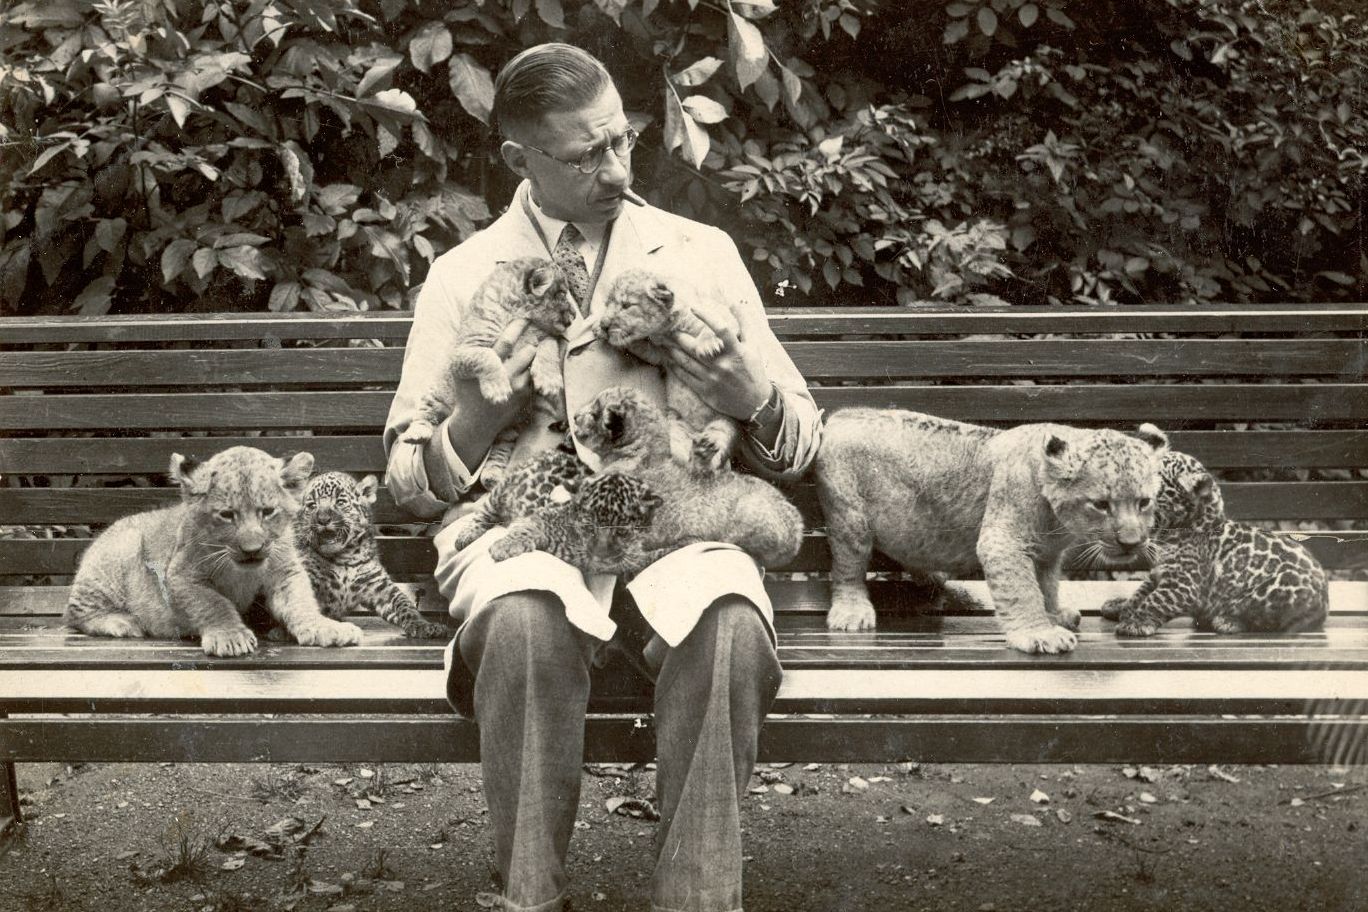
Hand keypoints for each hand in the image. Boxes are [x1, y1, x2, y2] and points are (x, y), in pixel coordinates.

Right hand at [440, 336, 539, 474]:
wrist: (476, 424)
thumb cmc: (467, 394)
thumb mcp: (464, 373)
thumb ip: (476, 355)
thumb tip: (482, 332)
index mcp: (490, 367)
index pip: (506, 342)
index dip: (516, 328)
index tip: (524, 318)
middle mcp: (506, 376)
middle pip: (528, 352)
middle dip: (529, 346)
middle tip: (530, 342)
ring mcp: (518, 388)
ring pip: (532, 365)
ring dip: (530, 362)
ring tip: (525, 362)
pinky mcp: (525, 397)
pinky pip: (532, 379)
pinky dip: (530, 375)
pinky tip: (522, 377)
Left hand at [661, 308, 770, 420]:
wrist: (756, 403)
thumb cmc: (754, 372)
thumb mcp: (753, 347)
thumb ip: (744, 324)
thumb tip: (735, 303)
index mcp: (736, 352)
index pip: (721, 329)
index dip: (707, 316)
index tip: (694, 307)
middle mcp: (722, 364)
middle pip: (696, 347)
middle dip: (679, 337)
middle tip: (667, 329)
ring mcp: (712, 378)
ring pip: (687, 362)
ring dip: (672, 351)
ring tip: (662, 343)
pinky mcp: (705, 391)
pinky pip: (686, 377)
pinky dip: (675, 368)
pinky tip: (668, 361)